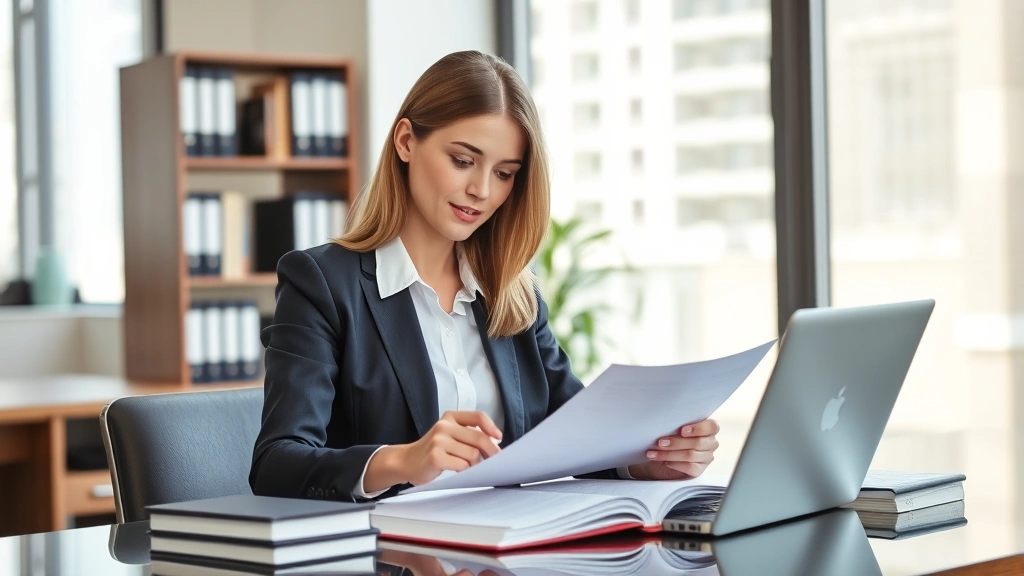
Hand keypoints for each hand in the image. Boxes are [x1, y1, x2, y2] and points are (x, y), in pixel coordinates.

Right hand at [364, 410, 501, 491]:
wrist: (406, 461)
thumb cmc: (432, 450)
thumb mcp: (449, 435)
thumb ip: (468, 435)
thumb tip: (494, 443)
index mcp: (450, 417)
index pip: (478, 417)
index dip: (492, 427)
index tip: (498, 438)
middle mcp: (444, 426)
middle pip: (479, 438)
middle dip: (491, 451)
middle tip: (495, 460)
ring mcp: (438, 441)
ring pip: (472, 454)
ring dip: (476, 464)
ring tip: (470, 467)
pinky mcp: (435, 456)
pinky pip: (462, 465)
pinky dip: (465, 471)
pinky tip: (459, 471)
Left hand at [627, 419, 719, 480]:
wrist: (659, 459)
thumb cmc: (668, 438)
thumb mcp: (672, 428)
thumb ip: (675, 424)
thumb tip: (665, 421)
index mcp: (707, 428)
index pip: (712, 426)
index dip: (698, 428)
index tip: (682, 430)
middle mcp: (710, 443)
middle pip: (698, 442)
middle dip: (676, 442)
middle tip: (660, 442)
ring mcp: (706, 457)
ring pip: (691, 455)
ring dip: (670, 454)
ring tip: (654, 453)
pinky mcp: (699, 470)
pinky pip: (691, 468)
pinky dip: (677, 464)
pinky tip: (666, 462)